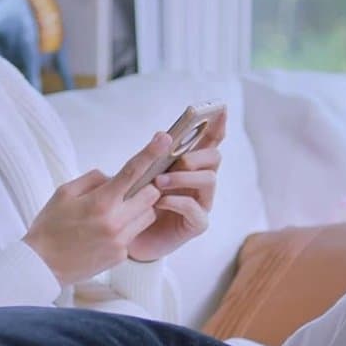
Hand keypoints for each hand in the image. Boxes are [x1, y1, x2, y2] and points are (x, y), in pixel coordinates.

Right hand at [22, 133, 168, 284]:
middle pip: (151, 195)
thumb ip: (92, 179)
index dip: (150, 153)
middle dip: (145, 188)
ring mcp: (120, 241)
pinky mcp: (121, 255)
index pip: (132, 172)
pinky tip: (104, 233)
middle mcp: (114, 221)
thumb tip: (114, 177)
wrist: (42, 265)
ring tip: (114, 213)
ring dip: (139, 208)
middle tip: (128, 189)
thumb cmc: (49, 226)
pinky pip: (135, 233)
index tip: (164, 139)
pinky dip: (126, 227)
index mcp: (99, 202)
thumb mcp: (63, 193)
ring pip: (148, 215)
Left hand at [127, 109, 226, 262]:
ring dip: (184, 177)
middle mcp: (199, 182)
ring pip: (209, 180)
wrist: (126, 237)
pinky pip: (196, 210)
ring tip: (159, 182)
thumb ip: (152, 157)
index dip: (217, 125)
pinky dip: (177, 201)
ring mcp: (201, 203)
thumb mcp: (139, 175)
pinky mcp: (196, 224)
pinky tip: (159, 201)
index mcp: (189, 165)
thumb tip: (162, 134)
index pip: (209, 142)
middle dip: (197, 154)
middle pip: (214, 158)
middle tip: (177, 159)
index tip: (219, 108)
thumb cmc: (134, 202)